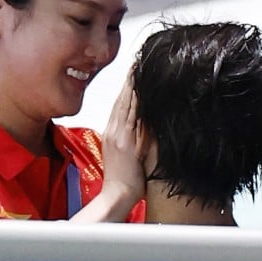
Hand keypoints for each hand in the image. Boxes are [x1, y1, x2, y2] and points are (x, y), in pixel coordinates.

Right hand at [100, 72, 144, 206]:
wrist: (116, 196)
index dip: (127, 90)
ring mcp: (118, 136)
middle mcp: (113, 133)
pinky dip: (134, 102)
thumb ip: (136, 140)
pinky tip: (139, 90)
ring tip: (137, 70)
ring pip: (124, 105)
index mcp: (113, 135)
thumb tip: (148, 126)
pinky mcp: (123, 142)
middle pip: (121, 102)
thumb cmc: (122, 182)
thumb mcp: (129, 156)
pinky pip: (129, 117)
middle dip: (129, 83)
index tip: (134, 76)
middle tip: (136, 64)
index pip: (120, 107)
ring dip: (132, 87)